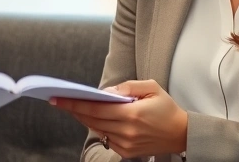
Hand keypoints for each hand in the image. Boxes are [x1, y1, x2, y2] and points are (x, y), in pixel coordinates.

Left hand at [52, 80, 187, 158]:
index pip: (95, 109)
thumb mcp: (151, 87)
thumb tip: (105, 92)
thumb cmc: (166, 107)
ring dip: (84, 118)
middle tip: (58, 100)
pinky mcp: (126, 152)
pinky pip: (105, 137)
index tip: (57, 99)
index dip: (74, 104)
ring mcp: (126, 144)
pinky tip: (92, 118)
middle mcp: (127, 131)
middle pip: (92, 120)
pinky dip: (98, 127)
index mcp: (132, 114)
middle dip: (74, 109)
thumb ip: (127, 86)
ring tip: (73, 106)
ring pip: (97, 129)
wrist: (181, 134)